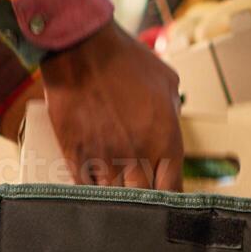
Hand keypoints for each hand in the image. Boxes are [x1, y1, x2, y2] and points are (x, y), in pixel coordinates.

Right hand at [39, 23, 183, 190]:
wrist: (82, 48)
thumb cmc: (125, 59)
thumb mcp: (167, 81)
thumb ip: (174, 112)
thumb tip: (171, 127)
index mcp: (165, 140)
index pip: (173, 191)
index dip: (170, 201)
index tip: (166, 202)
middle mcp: (137, 155)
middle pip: (145, 201)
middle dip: (144, 203)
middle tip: (141, 199)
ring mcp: (105, 159)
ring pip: (114, 199)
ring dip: (117, 200)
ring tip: (118, 197)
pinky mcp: (76, 157)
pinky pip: (86, 189)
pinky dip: (91, 191)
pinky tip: (94, 188)